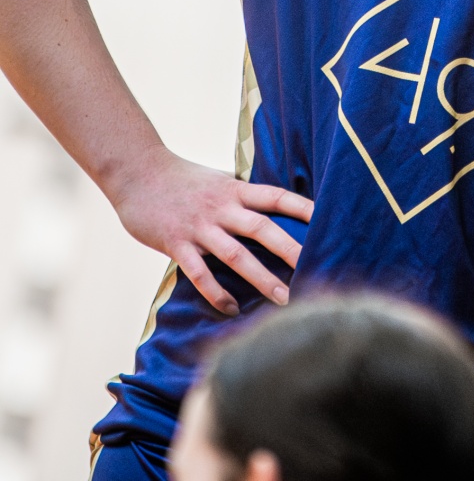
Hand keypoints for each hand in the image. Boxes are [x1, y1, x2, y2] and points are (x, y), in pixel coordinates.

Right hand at [110, 147, 313, 315]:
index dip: (302, 207)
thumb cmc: (181, 178)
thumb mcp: (217, 181)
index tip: (328, 218)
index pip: (276, 197)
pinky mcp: (176, 243)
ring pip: (236, 255)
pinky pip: (199, 273)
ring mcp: (199, 227)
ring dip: (261, 278)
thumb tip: (269, 210)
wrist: (137, 172)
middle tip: (316, 266)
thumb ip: (240, 197)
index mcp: (234, 190)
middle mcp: (221, 207)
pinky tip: (231, 310)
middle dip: (290, 248)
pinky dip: (216, 293)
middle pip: (263, 228)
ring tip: (285, 299)